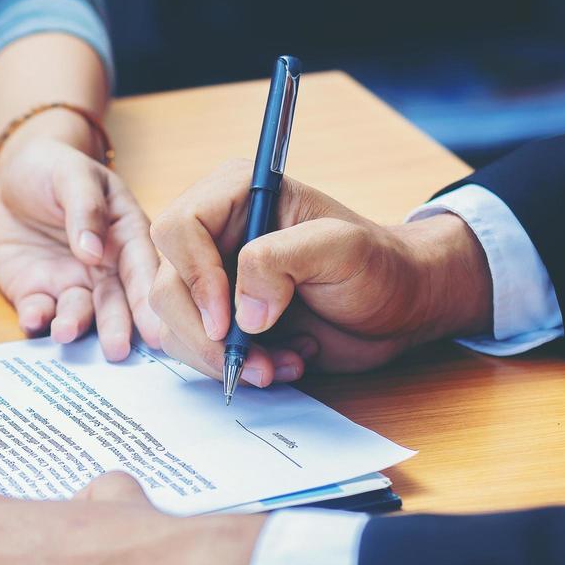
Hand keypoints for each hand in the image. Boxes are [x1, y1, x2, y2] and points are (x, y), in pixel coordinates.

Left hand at [0, 112, 162, 361]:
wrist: (14, 177)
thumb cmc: (55, 169)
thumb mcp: (73, 175)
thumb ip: (86, 209)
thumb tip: (92, 251)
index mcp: (125, 237)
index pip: (141, 270)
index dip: (148, 299)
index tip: (156, 329)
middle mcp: (104, 269)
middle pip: (115, 302)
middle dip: (116, 327)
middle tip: (117, 350)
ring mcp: (70, 284)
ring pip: (78, 312)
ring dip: (73, 325)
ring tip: (65, 332)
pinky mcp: (36, 292)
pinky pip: (38, 311)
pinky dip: (36, 318)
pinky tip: (32, 319)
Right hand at [148, 159, 491, 387]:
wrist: (396, 308)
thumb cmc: (378, 265)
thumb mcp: (341, 249)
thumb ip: (282, 260)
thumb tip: (242, 311)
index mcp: (234, 196)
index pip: (178, 228)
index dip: (194, 277)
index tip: (227, 320)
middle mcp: (213, 234)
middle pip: (167, 285)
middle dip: (206, 334)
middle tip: (250, 361)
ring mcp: (212, 278)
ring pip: (174, 324)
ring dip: (222, 357)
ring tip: (280, 364)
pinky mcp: (219, 318)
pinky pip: (196, 349)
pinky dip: (233, 368)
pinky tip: (280, 363)